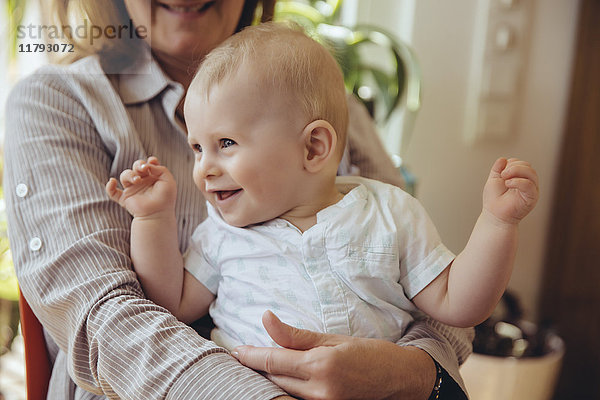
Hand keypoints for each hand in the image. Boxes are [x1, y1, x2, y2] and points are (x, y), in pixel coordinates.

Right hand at [105, 156, 176, 217]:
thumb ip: (160, 169)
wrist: (158, 214)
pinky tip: (112, 182)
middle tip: (144, 169)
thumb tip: (148, 163)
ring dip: (129, 174)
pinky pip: (112, 192)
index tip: (151, 162)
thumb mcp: (168, 180)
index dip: (148, 161)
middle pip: (136, 166)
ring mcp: (133, 190)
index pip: (148, 165)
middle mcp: (142, 182)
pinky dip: (109, 187)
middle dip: (138, 165)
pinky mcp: (125, 199)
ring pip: (125, 175)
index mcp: (153, 177)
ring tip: (137, 180)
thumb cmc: (166, 198)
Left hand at [232, 311, 434, 399]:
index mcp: (320, 366)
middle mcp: (319, 390)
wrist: (400, 379)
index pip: (274, 361)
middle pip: (275, 377)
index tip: (235, 351)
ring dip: (271, 376)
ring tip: (260, 363)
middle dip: (259, 365)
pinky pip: (297, 398)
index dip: (251, 355)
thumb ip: (296, 334)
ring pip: (283, 390)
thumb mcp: (332, 338)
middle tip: (245, 353)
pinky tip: (284, 376)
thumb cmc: (370, 353)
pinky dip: (287, 387)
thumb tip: (266, 319)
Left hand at [483, 157, 538, 224]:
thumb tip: (503, 159)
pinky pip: (529, 184)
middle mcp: (528, 182)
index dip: (511, 163)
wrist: (494, 215)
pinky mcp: (532, 197)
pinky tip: (508, 183)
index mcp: (520, 178)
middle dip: (514, 166)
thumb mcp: (494, 179)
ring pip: (531, 172)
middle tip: (502, 175)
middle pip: (528, 166)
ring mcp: (531, 190)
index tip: (501, 172)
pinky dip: (518, 181)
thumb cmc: (494, 200)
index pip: (521, 163)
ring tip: (505, 178)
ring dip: (516, 171)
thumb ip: (498, 168)